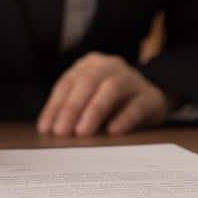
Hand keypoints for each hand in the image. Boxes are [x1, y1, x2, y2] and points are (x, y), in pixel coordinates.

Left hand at [37, 53, 170, 136]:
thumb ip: (71, 111)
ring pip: (111, 89)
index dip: (55, 106)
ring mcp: (133, 79)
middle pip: (88, 82)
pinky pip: (137, 105)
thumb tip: (49, 130)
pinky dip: (124, 118)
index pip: (68, 83)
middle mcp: (111, 66)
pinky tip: (113, 131)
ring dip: (94, 111)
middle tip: (62, 131)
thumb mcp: (89, 101)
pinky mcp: (151, 96)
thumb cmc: (113, 103)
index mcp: (90, 65)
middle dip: (72, 108)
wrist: (152, 99)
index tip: (46, 128)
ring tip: (82, 132)